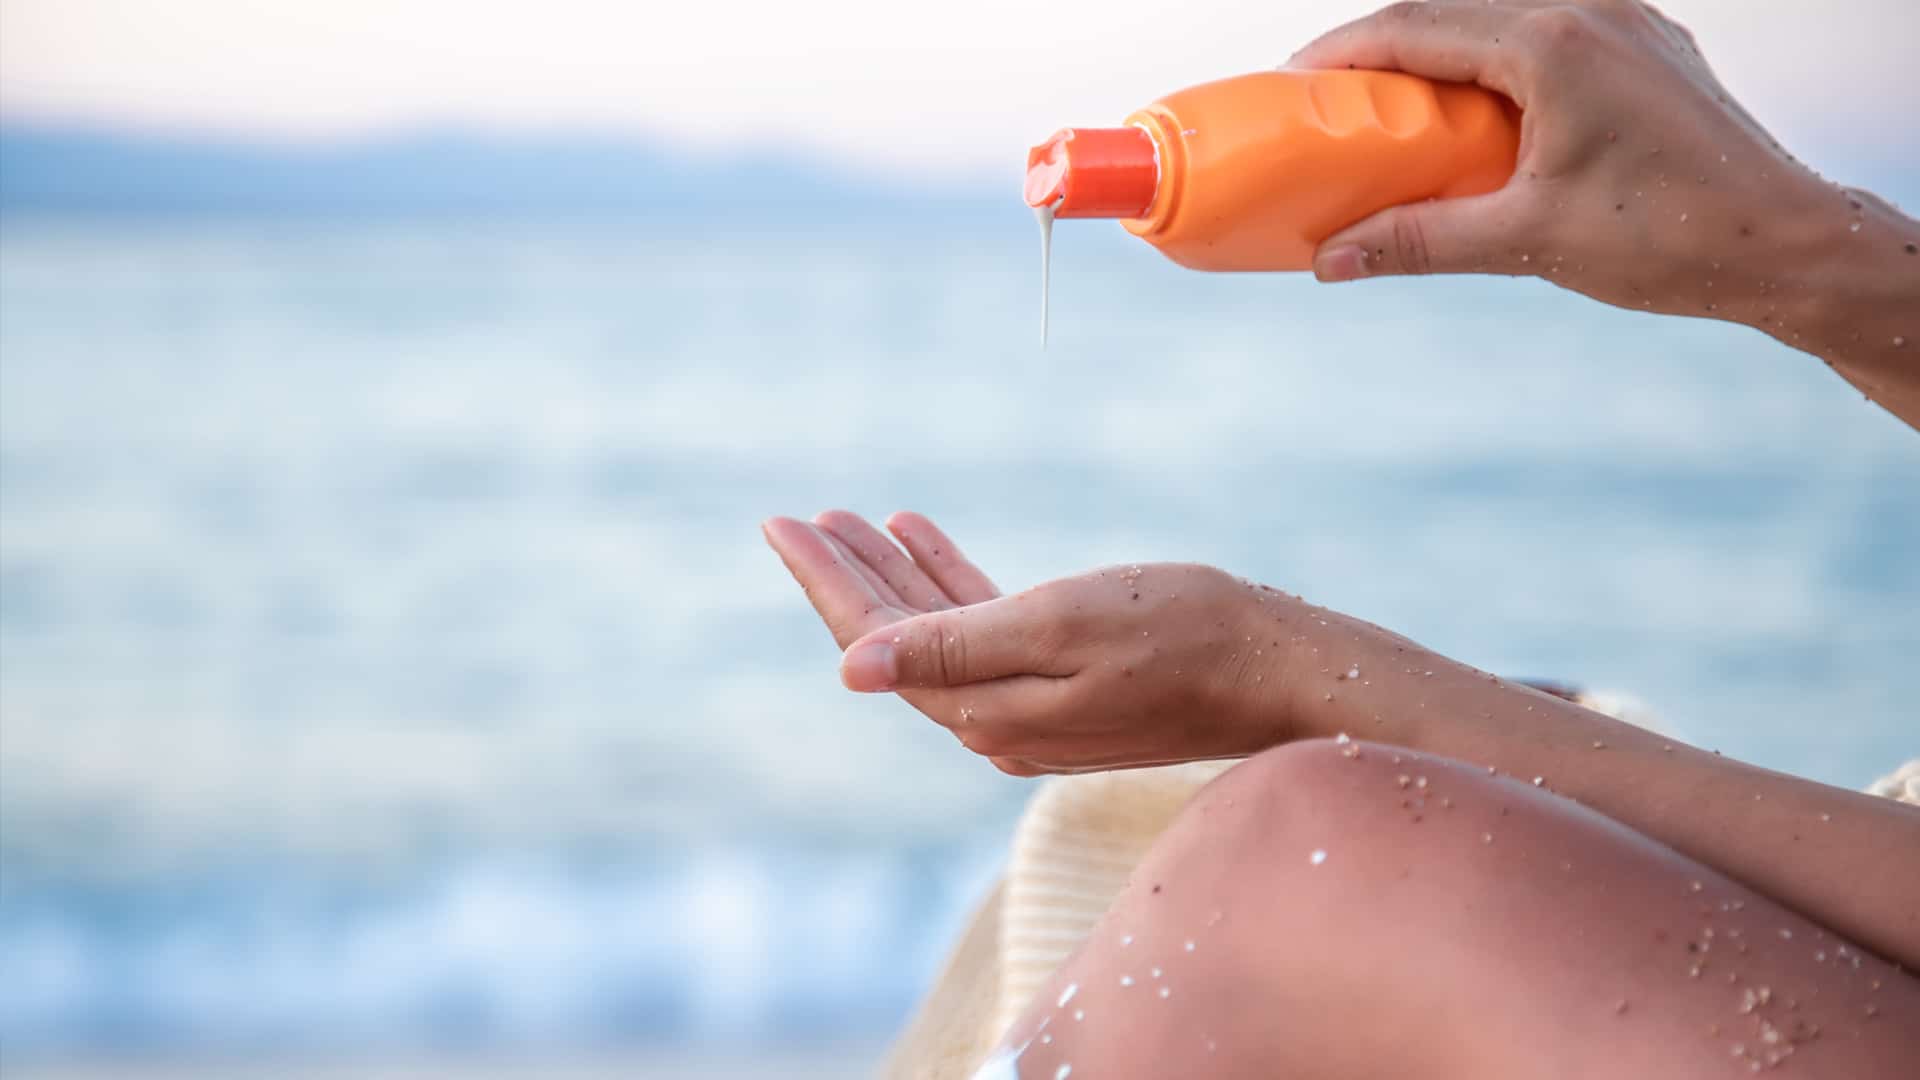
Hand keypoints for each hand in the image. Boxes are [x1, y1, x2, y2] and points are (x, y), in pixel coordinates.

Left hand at [762, 511, 1299, 773]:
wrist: (1278, 670)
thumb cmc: (1179, 633)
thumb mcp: (1056, 626)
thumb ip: (953, 644)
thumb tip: (850, 668)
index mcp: (984, 708)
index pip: (877, 643)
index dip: (826, 582)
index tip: (781, 525)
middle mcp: (996, 719)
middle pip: (898, 640)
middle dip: (849, 575)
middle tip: (803, 517)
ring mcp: (1029, 707)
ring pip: (938, 631)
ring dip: (898, 574)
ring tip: (857, 519)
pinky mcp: (1063, 688)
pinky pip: (985, 630)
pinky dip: (952, 583)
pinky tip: (924, 537)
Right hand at [1295, 1, 1894, 324]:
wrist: (1789, 244)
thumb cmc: (1668, 240)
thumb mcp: (1526, 241)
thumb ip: (1419, 242)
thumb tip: (1329, 261)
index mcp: (1552, 42)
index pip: (1415, 27)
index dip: (1344, 53)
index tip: (1294, 84)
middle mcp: (1590, 10)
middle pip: (1451, 13)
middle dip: (1383, 53)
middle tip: (1329, 103)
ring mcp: (1626, 22)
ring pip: (1500, 20)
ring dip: (1440, 58)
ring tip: (1394, 112)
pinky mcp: (1647, 48)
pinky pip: (1547, 37)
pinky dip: (1495, 67)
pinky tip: (1477, 117)